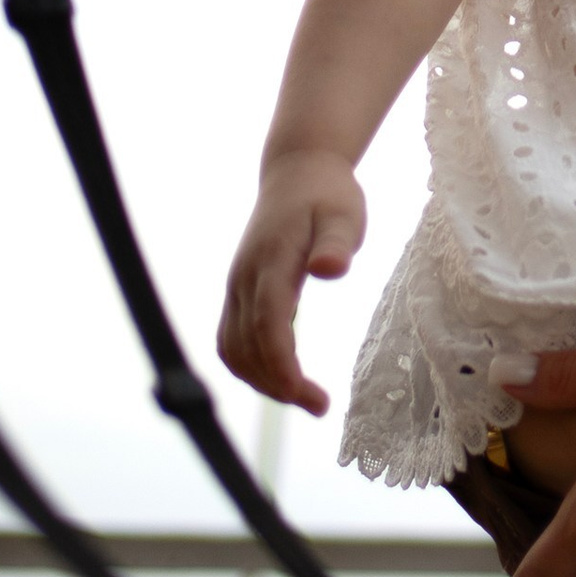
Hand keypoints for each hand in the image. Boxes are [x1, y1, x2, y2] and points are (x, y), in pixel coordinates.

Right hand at [217, 156, 364, 414]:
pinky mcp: (237, 292)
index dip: (282, 366)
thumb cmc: (328, 194)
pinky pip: (230, 340)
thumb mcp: (345, 213)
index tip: (308, 397)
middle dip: (276, 385)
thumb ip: (337, 242)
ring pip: (232, 349)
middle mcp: (244, 278)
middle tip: (318, 406)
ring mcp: (236, 286)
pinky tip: (280, 378)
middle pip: (246, 347)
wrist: (298, 170)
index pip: (268, 325)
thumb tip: (329, 270)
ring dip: (261, 381)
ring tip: (304, 398)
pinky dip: (250, 367)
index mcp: (271, 260)